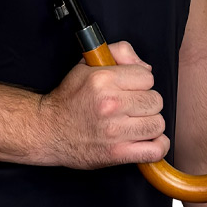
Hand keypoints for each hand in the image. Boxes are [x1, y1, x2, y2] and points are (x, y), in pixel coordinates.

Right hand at [34, 41, 168, 167]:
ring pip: (157, 124)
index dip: (141, 82)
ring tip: (136, 124)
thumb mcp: (87, 65)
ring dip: (150, 124)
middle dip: (146, 103)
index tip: (130, 89)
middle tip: (132, 107)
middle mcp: (110, 104)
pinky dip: (157, 146)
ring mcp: (115, 131)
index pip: (147, 76)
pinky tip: (147, 141)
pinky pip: (155, 150)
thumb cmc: (69, 99)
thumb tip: (146, 66)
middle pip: (155, 101)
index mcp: (103, 79)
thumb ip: (119, 53)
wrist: (48, 131)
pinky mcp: (117, 153)